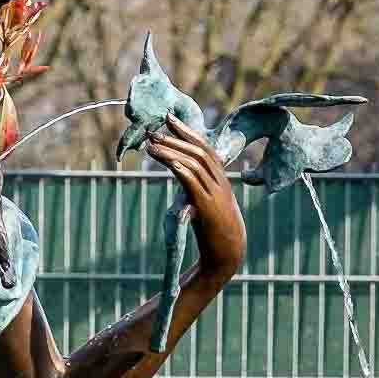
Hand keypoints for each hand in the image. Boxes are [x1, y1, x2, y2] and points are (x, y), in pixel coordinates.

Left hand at [146, 113, 246, 280]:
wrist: (227, 257)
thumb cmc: (214, 234)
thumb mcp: (205, 205)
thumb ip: (195, 189)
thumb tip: (179, 174)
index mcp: (221, 181)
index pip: (206, 149)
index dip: (188, 133)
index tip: (169, 120)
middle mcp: (221, 184)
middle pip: (200, 153)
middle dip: (176, 139)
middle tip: (154, 131)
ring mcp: (216, 195)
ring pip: (195, 165)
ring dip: (172, 153)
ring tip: (151, 146)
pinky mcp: (208, 209)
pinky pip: (195, 185)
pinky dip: (183, 172)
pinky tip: (170, 164)